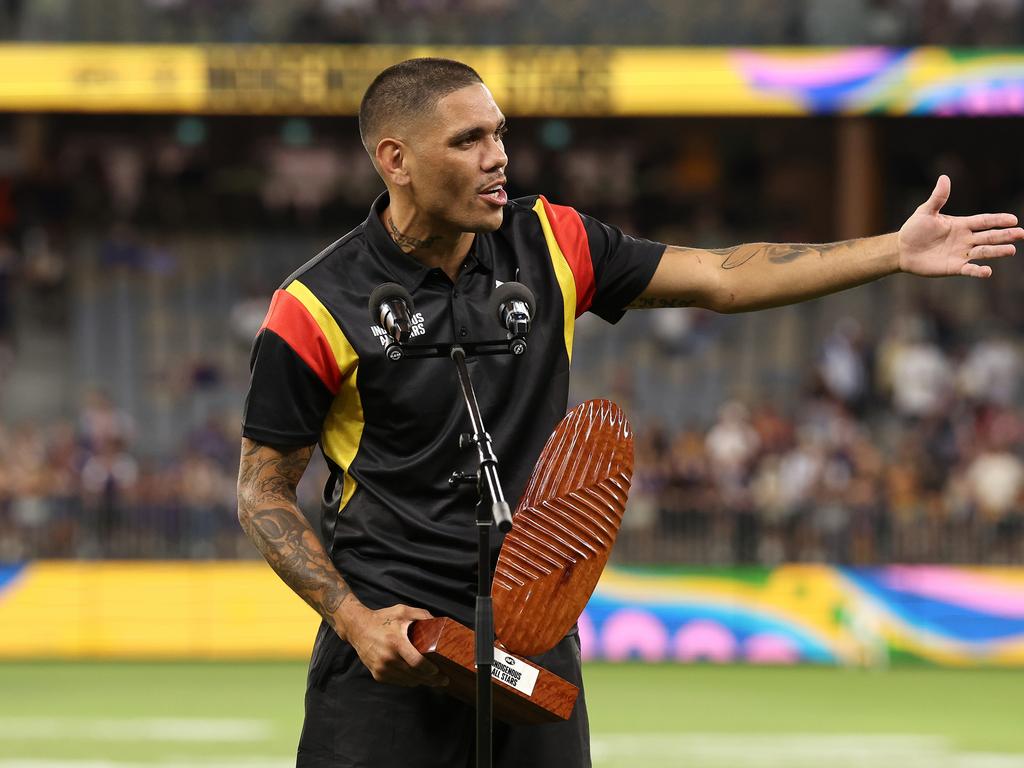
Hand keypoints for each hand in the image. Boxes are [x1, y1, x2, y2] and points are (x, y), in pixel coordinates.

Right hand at [344, 603, 447, 687]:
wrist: (358, 628)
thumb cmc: (382, 619)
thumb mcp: (402, 611)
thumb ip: (422, 615)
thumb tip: (439, 624)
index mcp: (396, 642)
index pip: (416, 662)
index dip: (429, 669)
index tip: (439, 671)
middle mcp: (388, 658)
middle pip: (414, 675)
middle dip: (431, 679)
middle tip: (443, 680)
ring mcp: (382, 669)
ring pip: (407, 681)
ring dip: (421, 681)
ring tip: (433, 680)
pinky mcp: (378, 675)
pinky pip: (398, 682)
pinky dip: (409, 680)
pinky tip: (417, 677)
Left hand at [898, 175, 1023, 278]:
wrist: (901, 250)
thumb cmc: (914, 229)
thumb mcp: (925, 211)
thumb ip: (938, 198)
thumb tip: (944, 178)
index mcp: (961, 224)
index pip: (984, 221)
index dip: (998, 220)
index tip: (1013, 219)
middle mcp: (965, 239)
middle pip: (989, 236)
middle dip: (1005, 235)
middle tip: (1021, 233)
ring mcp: (960, 253)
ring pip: (983, 252)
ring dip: (997, 251)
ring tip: (1011, 250)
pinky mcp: (953, 267)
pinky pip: (969, 269)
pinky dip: (978, 271)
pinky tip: (988, 272)